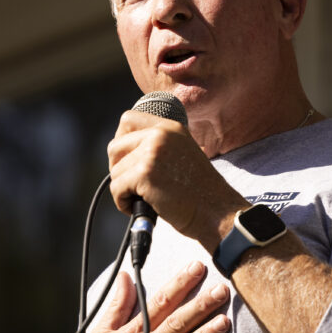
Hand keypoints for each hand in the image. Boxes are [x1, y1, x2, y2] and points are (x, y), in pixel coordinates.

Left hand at [107, 111, 245, 250]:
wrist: (217, 212)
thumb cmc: (200, 192)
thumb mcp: (183, 154)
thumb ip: (159, 146)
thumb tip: (125, 152)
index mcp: (171, 128)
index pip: (128, 119)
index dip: (122, 141)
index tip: (128, 160)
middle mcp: (160, 135)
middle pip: (115, 147)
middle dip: (119, 169)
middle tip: (136, 185)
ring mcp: (152, 153)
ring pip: (115, 171)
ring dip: (125, 189)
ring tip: (146, 198)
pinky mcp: (145, 174)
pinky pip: (116, 188)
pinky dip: (124, 203)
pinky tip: (143, 207)